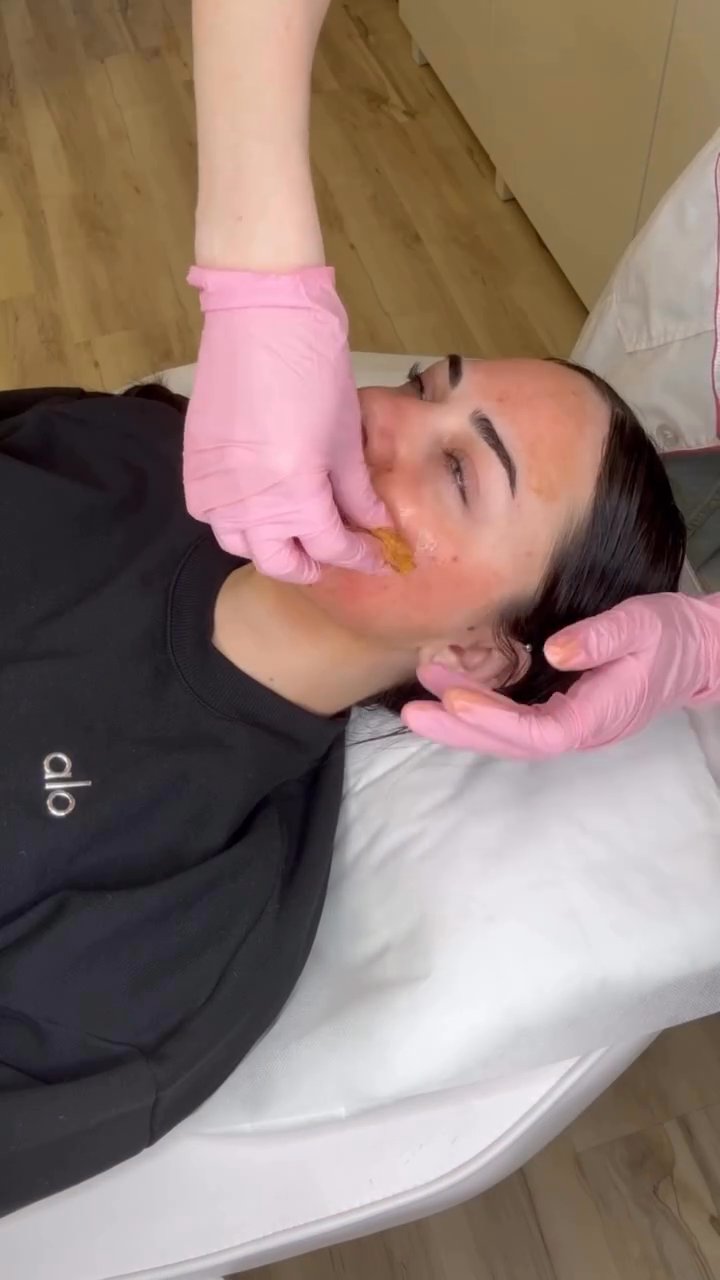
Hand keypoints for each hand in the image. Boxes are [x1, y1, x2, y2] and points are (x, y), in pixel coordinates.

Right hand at [184, 265, 388, 582]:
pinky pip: (209, 512)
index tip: (377, 559)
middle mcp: (248, 501)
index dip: (358, 557)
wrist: (261, 312)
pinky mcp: (193, 462)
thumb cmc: (314, 365)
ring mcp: (215, 484)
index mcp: (294, 492)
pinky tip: (256, 508)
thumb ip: (356, 490)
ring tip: (295, 536)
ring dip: (269, 548)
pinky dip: (234, 521)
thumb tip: (373, 524)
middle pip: (277, 562)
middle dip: (309, 568)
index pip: (329, 547)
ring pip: (237, 543)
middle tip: (333, 558)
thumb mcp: (345, 434)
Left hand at [402, 593, 719, 758]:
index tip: (454, 698)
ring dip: (462, 717)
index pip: (539, 732)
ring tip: (421, 689)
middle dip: (459, 729)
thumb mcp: (641, 625)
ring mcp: (566, 722)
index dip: (494, 720)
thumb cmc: (668, 636)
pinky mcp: (558, 708)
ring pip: (506, 733)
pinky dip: (479, 705)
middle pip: (510, 742)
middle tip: (411, 712)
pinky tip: (449, 683)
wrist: (692, 649)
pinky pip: (512, 716)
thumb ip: (600, 638)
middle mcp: (577, 729)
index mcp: (597, 716)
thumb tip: (554, 651)